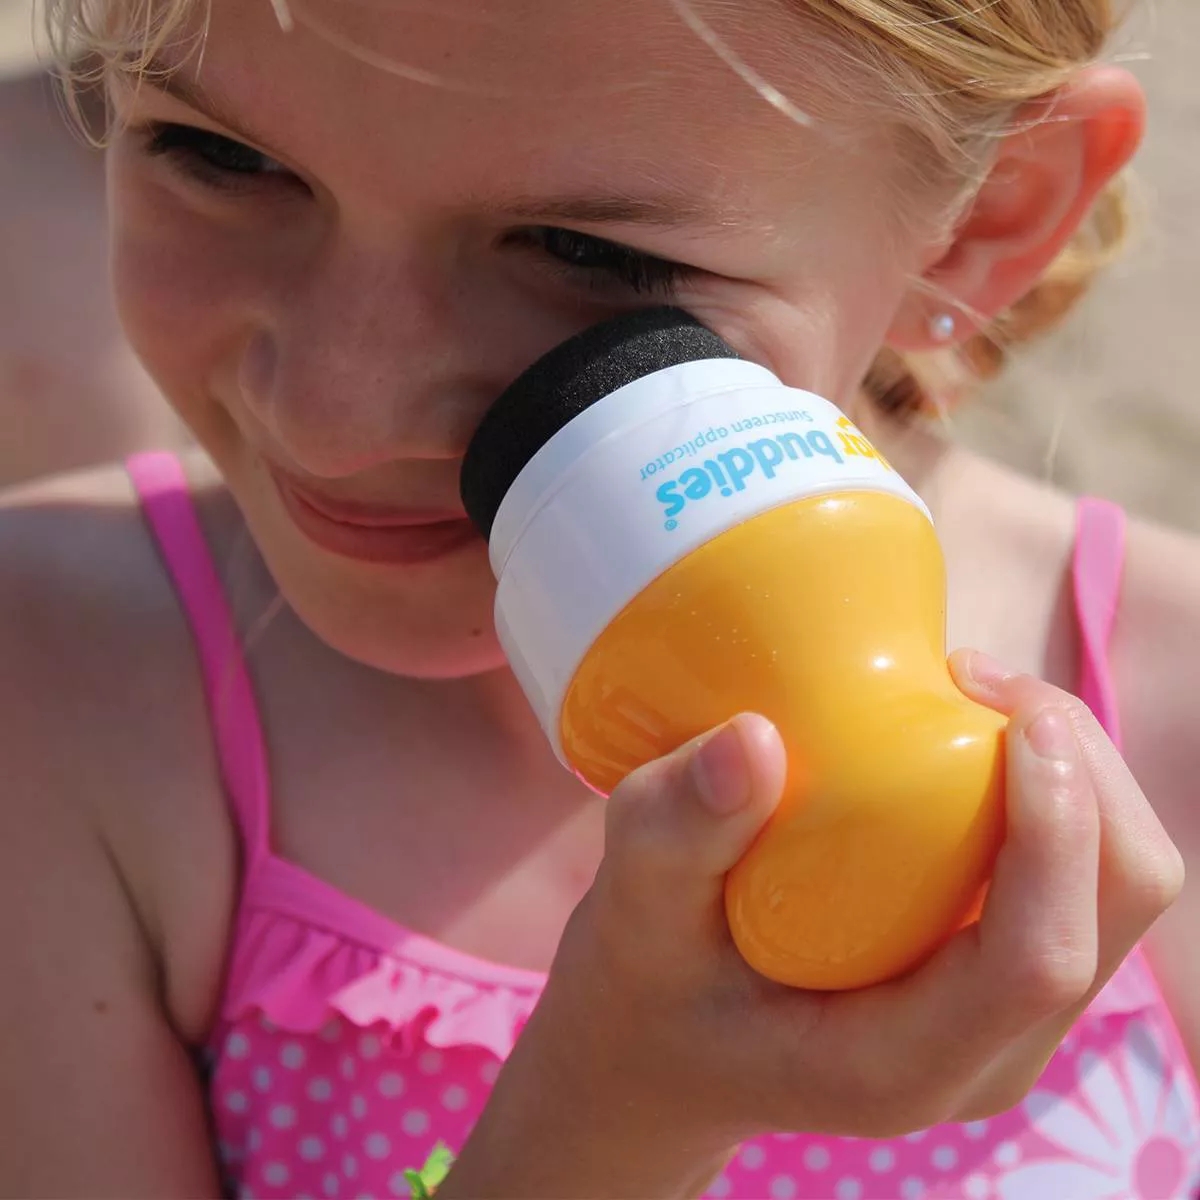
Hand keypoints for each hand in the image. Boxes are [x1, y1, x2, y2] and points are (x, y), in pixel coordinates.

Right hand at [444, 651, 1183, 1197]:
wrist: (664, 1046)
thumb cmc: (646, 984)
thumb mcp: (630, 907)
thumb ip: (676, 832)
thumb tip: (753, 738)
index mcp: (899, 1064)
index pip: (1035, 960)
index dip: (1054, 828)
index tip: (1003, 713)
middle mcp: (983, 1055)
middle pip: (1119, 903)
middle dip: (1084, 771)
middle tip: (974, 678)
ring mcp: (1004, 1018)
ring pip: (1121, 883)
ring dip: (1076, 768)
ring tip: (969, 692)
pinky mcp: (1001, 974)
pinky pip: (1082, 871)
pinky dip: (1052, 788)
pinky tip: (962, 738)